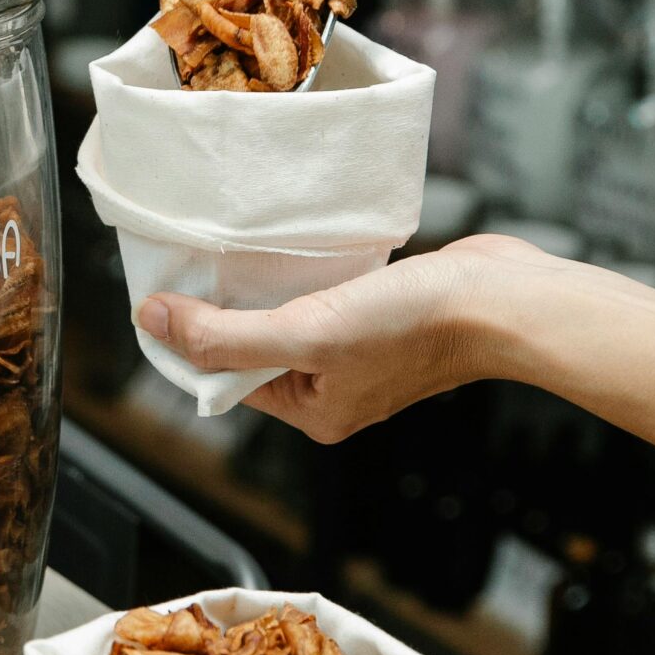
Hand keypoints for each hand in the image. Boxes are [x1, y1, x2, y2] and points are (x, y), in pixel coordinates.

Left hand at [135, 237, 555, 441]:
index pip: (226, 376)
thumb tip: (153, 322)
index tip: (161, 290)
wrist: (501, 298)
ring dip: (264, 283)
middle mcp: (333, 387)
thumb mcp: (305, 334)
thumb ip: (226, 335)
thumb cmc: (415, 327)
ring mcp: (359, 350)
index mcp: (313, 412)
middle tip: (194, 256)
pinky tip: (292, 243)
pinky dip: (303, 270)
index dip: (189, 334)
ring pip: (287, 314)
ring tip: (236, 245)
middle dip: (225, 305)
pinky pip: (322, 292)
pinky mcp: (380, 312)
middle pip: (253, 345)